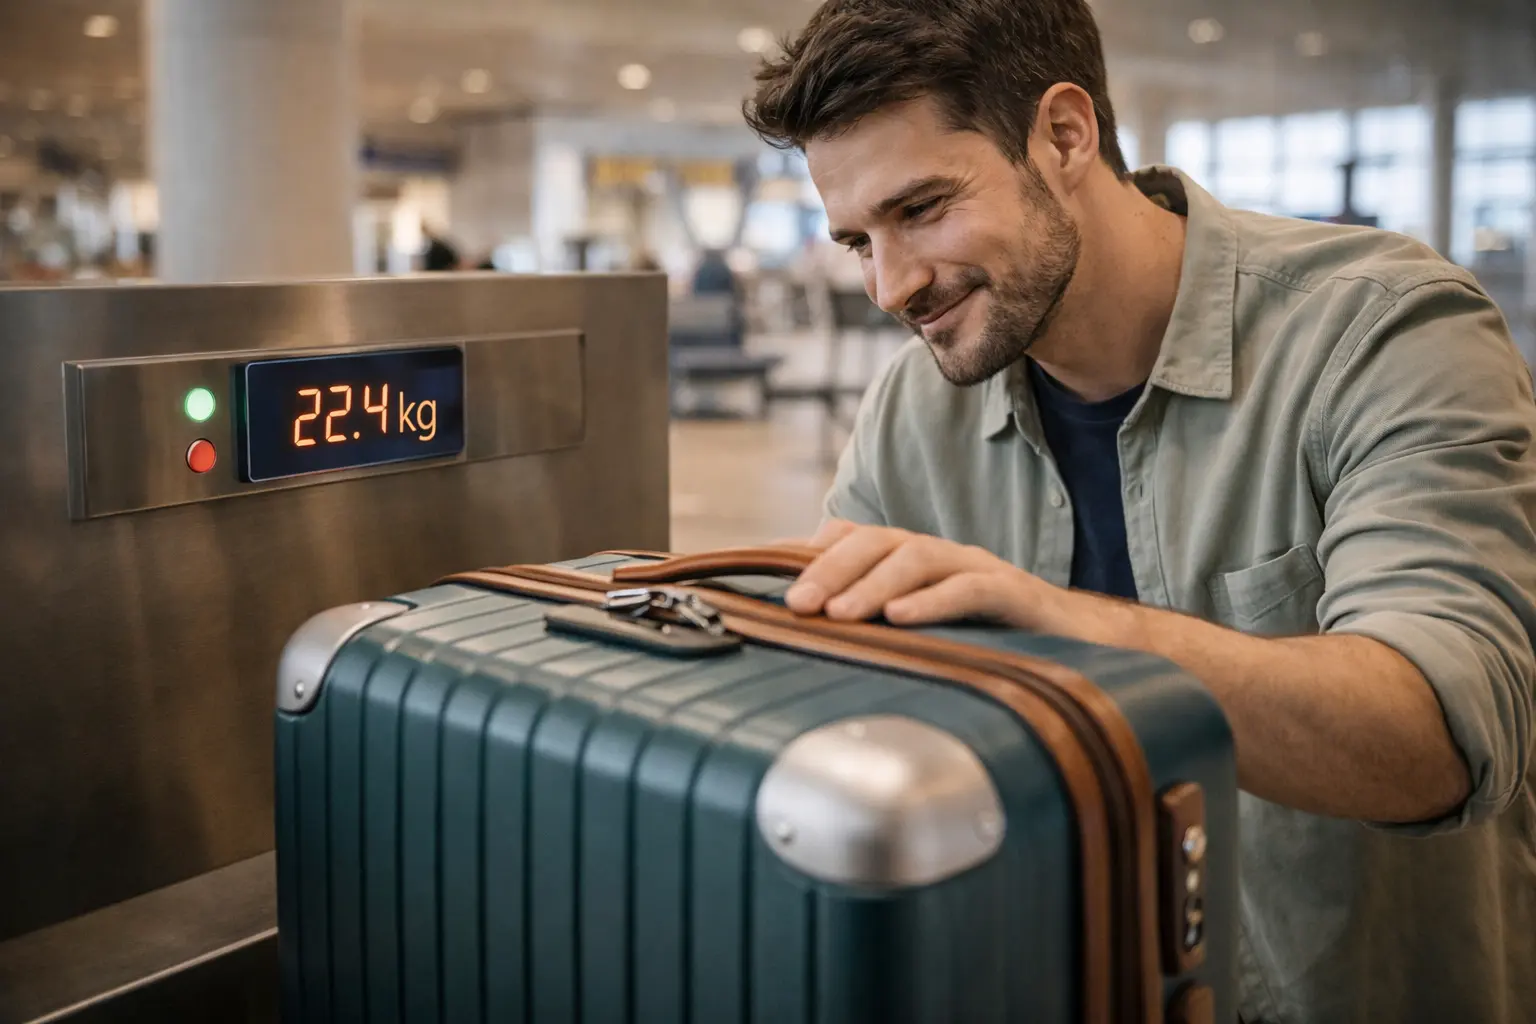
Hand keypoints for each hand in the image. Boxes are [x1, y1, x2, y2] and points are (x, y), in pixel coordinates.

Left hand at [783, 519, 1051, 627]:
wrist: (1081, 643)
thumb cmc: (993, 637)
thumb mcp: (923, 630)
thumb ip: (875, 622)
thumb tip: (813, 635)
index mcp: (913, 559)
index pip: (853, 539)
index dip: (810, 557)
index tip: (771, 587)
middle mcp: (941, 555)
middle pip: (877, 541)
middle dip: (830, 571)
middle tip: (797, 606)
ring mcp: (977, 568)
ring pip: (917, 558)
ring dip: (872, 585)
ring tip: (839, 615)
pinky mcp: (1013, 593)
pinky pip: (968, 588)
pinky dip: (932, 602)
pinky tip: (902, 619)